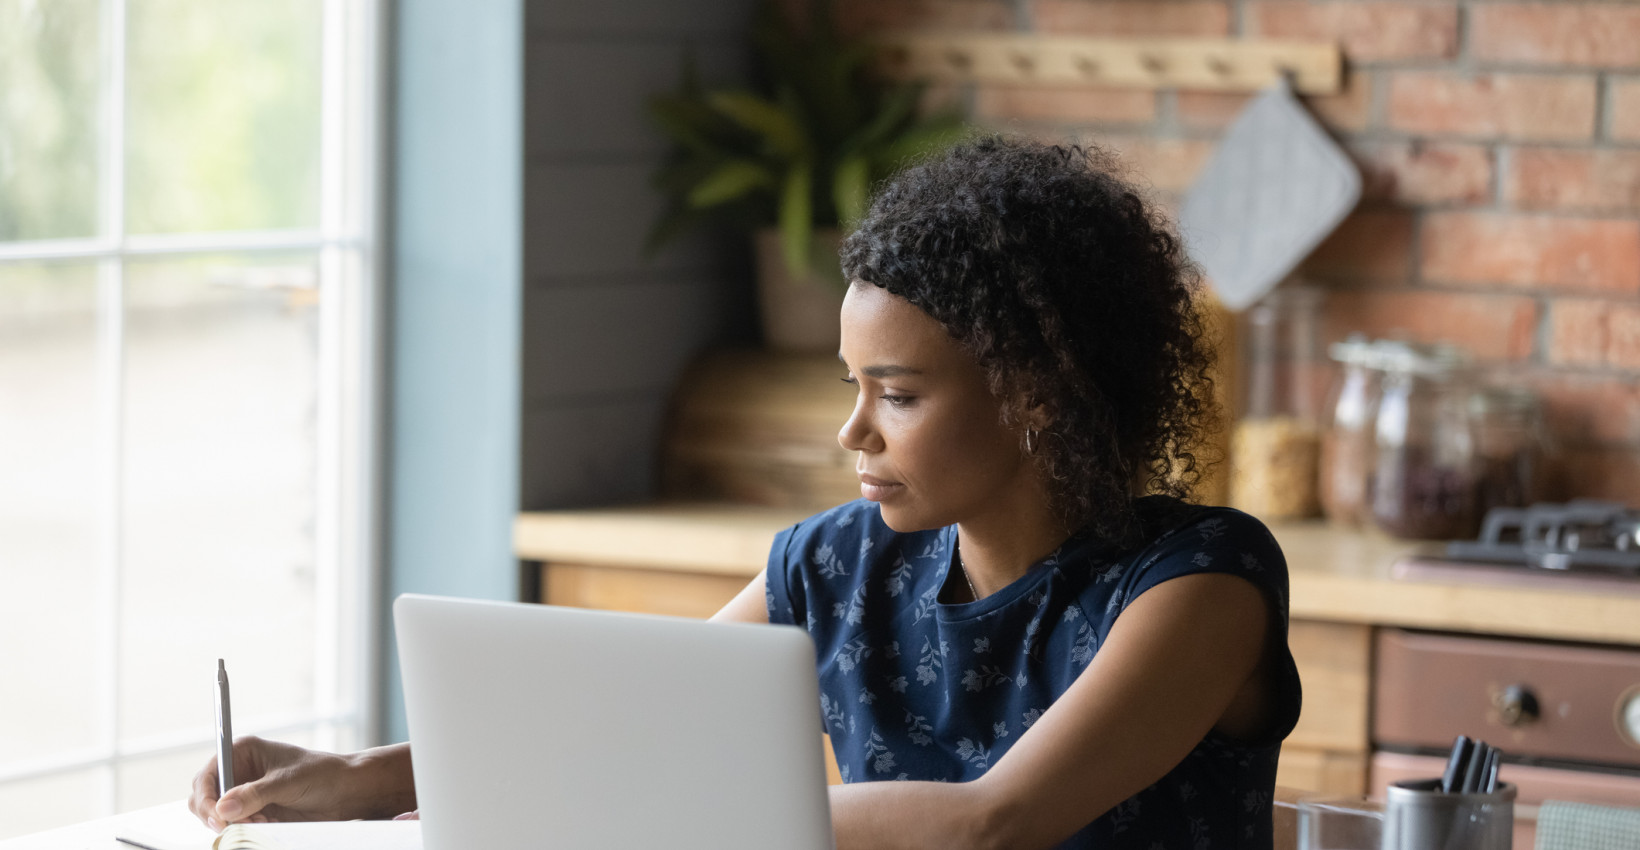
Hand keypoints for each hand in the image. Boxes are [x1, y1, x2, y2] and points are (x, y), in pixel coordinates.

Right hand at [188, 736, 413, 830]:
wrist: (347, 792)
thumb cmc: (322, 775)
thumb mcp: (288, 782)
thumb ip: (255, 795)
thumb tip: (222, 809)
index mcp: (243, 751)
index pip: (207, 774)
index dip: (206, 796)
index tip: (217, 816)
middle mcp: (239, 771)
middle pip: (204, 797)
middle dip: (216, 814)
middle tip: (236, 825)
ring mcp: (245, 793)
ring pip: (216, 815)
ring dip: (233, 824)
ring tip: (261, 822)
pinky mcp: (254, 811)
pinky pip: (235, 826)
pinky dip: (244, 830)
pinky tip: (267, 825)